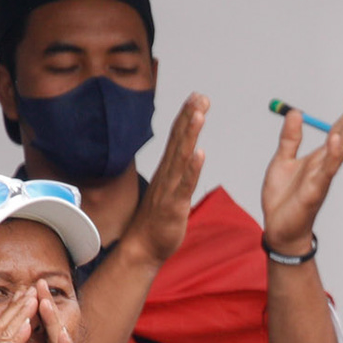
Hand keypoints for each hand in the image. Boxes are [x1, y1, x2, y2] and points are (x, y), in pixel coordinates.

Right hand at [0, 286, 58, 342]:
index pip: (4, 340)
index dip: (15, 320)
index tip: (27, 304)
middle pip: (4, 329)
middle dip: (18, 307)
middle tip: (31, 288)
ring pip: (4, 334)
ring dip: (19, 313)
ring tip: (32, 294)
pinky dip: (16, 336)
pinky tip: (27, 321)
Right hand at [120, 93, 207, 264]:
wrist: (142, 247)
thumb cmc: (157, 221)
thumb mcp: (169, 190)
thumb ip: (177, 172)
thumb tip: (186, 157)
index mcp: (167, 170)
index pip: (177, 137)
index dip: (187, 115)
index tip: (197, 96)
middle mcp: (167, 174)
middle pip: (179, 140)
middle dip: (190, 116)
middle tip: (200, 95)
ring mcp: (169, 189)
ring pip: (181, 157)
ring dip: (190, 135)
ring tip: (199, 114)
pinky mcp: (173, 206)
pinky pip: (184, 185)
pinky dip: (192, 169)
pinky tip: (200, 154)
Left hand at [262, 87, 342, 253]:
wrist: (279, 230)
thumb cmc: (283, 199)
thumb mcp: (282, 161)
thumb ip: (290, 138)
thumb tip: (296, 112)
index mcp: (318, 157)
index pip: (337, 130)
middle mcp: (325, 165)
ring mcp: (322, 177)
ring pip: (340, 149)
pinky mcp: (315, 191)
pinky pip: (326, 170)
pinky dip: (331, 154)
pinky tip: (335, 139)